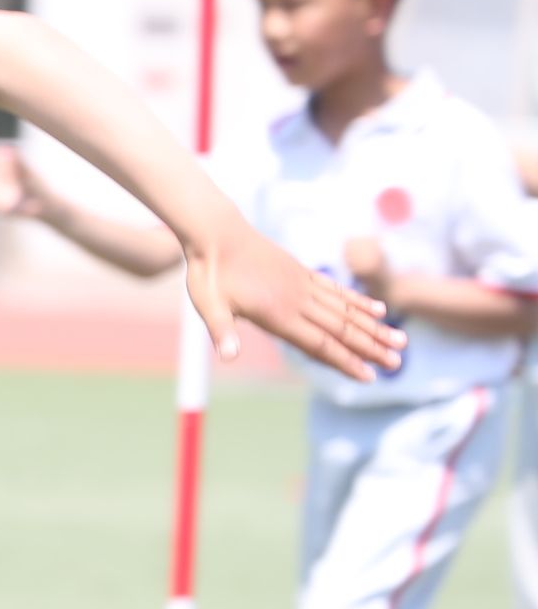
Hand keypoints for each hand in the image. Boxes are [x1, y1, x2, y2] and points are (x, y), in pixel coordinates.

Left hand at [186, 221, 404, 379]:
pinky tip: (378, 309)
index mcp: (278, 314)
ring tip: (400, 341)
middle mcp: (298, 300)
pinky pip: (337, 291)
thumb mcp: (207, 305)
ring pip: (347, 311)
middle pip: (342, 330)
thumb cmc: (209, 272)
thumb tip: (227, 357)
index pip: (320, 344)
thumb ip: (222, 331)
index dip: (346, 361)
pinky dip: (359, 302)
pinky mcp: (302, 273)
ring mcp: (303, 285)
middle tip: (398, 364)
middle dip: (371, 349)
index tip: (370, 376)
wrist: (217, 232)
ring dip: (374, 327)